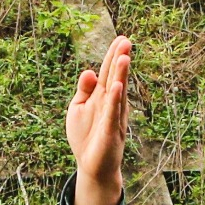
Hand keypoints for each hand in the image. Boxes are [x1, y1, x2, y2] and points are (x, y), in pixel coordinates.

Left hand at [66, 33, 133, 204]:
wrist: (92, 166)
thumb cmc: (86, 137)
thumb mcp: (79, 108)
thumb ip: (83, 90)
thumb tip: (89, 71)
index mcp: (102, 97)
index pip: (109, 73)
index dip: (113, 56)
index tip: (120, 39)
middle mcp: (111, 104)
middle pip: (116, 78)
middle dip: (120, 60)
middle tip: (126, 40)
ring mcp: (112, 117)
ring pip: (117, 93)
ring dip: (120, 76)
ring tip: (124, 57)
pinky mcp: (110, 132)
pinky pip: (113, 114)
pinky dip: (115, 101)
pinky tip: (117, 87)